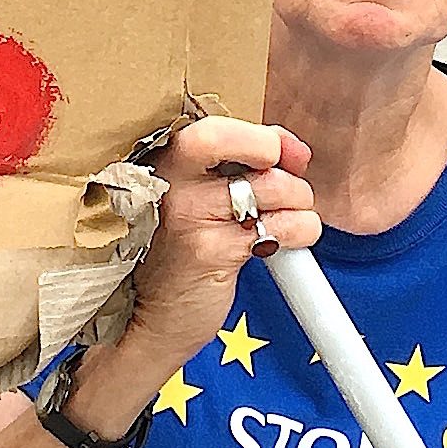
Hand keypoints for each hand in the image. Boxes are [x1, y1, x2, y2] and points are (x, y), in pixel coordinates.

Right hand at [117, 116, 320, 380]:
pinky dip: (299, 232)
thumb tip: (291, 148)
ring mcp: (189, 215)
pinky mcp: (212, 252)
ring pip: (277, 188)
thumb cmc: (176, 253)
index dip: (263, 139)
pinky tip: (278, 244)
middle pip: (253, 150)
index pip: (219, 128)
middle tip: (283, 193)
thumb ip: (241, 161)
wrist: (147, 319)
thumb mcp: (197, 196)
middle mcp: (172, 181)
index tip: (278, 154)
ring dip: (297, 204)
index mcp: (165, 159)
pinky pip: (283, 228)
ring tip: (276, 222)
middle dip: (285, 170)